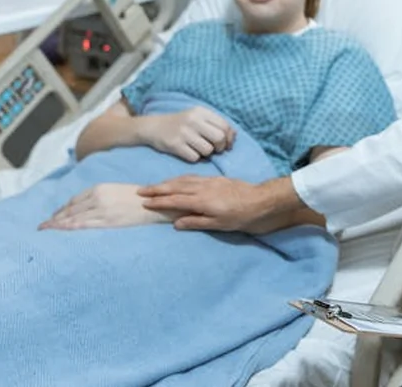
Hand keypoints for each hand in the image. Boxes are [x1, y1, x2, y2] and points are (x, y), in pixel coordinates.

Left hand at [39, 183, 179, 230]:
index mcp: (100, 188)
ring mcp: (102, 209)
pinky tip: (60, 231)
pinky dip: (69, 228)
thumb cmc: (140, 198)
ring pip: (73, 217)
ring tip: (46, 230)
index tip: (54, 216)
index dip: (62, 209)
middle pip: (71, 209)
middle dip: (55, 218)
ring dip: (57, 224)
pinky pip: (83, 225)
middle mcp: (98, 197)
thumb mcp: (117, 191)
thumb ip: (101, 196)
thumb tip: (86, 207)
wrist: (156, 203)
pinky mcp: (107, 221)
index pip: (75, 200)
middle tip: (43, 226)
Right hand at [138, 107, 234, 162]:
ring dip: (206, 154)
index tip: (226, 144)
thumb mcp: (198, 117)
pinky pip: (194, 157)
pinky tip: (189, 152)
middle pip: (219, 138)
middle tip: (215, 150)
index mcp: (201, 112)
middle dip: (220, 147)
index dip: (229, 138)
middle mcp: (193, 120)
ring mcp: (183, 133)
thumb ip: (215, 124)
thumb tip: (234, 135)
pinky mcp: (174, 145)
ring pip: (208, 150)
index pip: (224, 126)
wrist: (153, 127)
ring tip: (199, 150)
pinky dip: (195, 158)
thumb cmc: (181, 123)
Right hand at [138, 175, 294, 232]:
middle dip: (157, 188)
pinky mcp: (216, 179)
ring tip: (156, 185)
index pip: (174, 200)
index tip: (144, 202)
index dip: (158, 201)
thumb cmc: (239, 217)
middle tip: (141, 190)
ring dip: (167, 182)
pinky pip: (193, 176)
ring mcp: (209, 181)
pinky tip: (179, 180)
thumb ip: (195, 222)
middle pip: (175, 186)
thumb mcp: (217, 224)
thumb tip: (175, 223)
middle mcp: (202, 188)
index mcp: (201, 200)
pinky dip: (181, 178)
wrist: (260, 201)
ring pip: (183, 179)